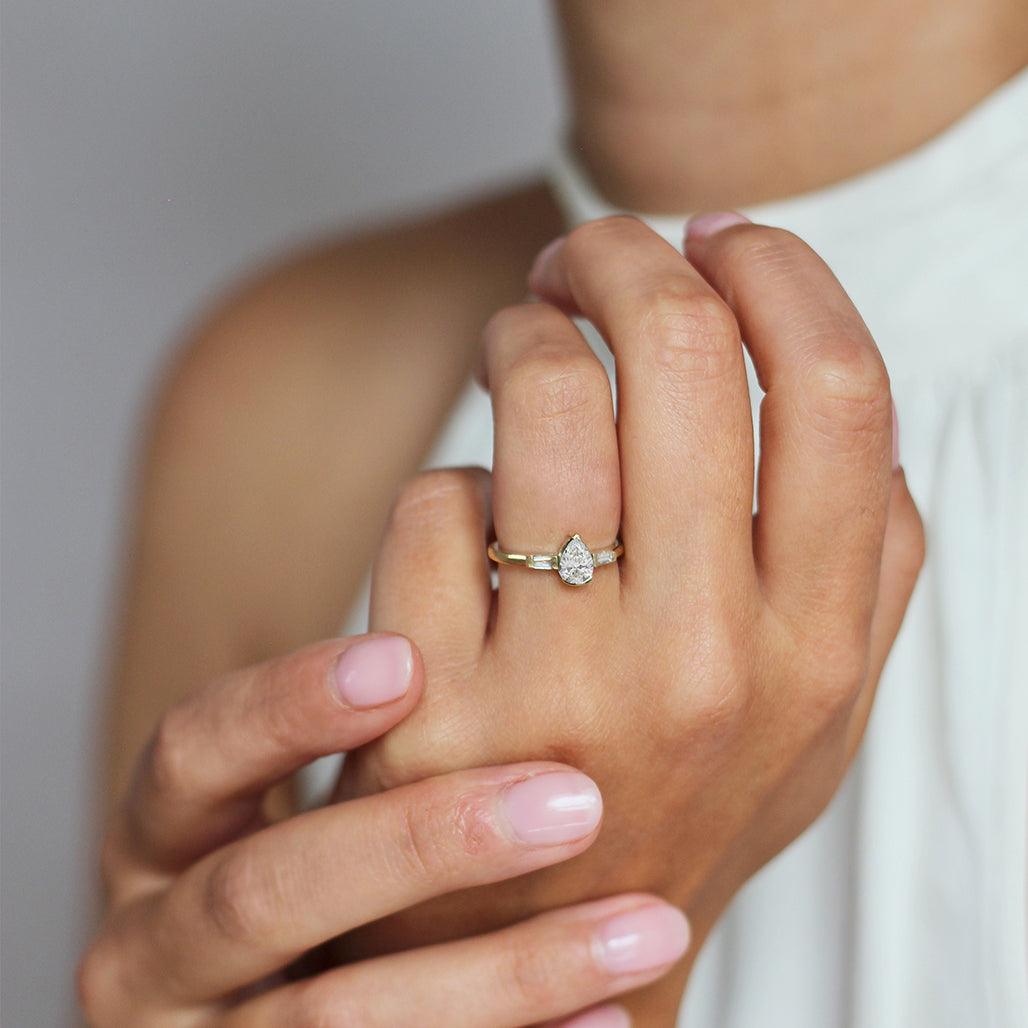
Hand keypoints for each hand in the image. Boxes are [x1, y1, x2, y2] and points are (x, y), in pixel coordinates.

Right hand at [77, 633, 690, 1025]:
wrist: (279, 1017)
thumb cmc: (310, 872)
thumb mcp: (304, 791)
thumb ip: (380, 704)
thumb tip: (503, 535)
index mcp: (170, 831)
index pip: (197, 749)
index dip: (290, 706)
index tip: (408, 663)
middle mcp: (161, 938)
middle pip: (264, 891)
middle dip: (420, 846)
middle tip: (571, 801)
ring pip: (332, 1024)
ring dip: (500, 978)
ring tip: (645, 927)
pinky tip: (613, 1020)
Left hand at [339, 215, 923, 1019]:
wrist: (546, 946)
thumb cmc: (677, 805)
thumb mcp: (813, 717)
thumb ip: (864, 572)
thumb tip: (846, 415)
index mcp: (813, 652)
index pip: (837, 395)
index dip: (783, 277)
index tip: (729, 241)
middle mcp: (698, 664)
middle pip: (680, 355)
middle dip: (626, 260)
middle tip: (592, 259)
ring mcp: (555, 685)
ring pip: (540, 396)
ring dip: (523, 335)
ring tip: (520, 349)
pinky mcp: (425, 700)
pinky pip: (433, 499)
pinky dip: (447, 483)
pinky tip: (464, 526)